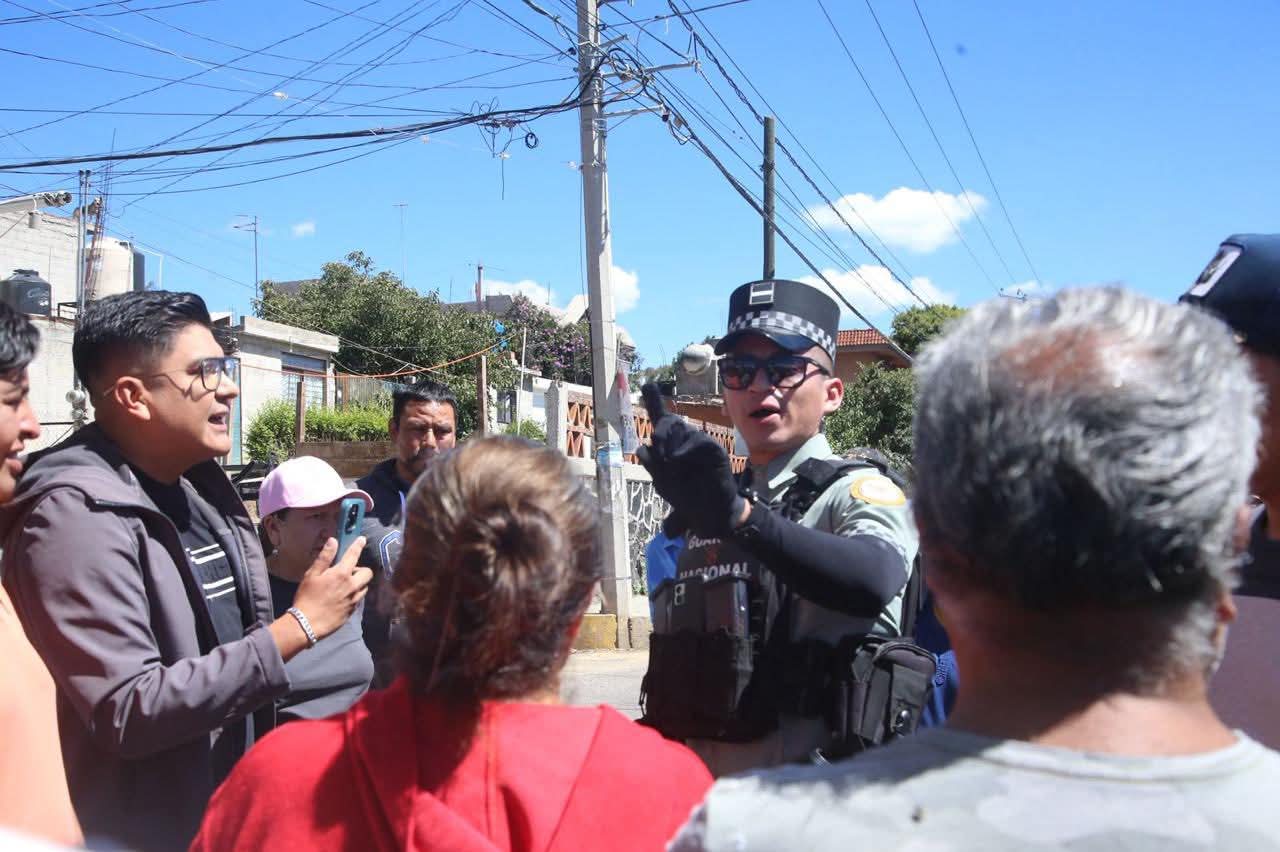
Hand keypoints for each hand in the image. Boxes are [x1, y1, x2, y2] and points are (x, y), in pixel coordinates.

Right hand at [290, 536, 371, 639]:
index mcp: (341, 574)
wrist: (307, 624)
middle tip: (347, 572)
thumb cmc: (306, 597)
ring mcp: (354, 599)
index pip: (353, 555)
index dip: (358, 545)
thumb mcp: (311, 575)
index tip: (362, 539)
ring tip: (345, 585)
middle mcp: (352, 586)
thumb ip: (324, 557)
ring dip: (359, 583)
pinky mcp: (353, 610)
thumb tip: (333, 541)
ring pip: (365, 586)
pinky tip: (343, 597)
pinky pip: (359, 598)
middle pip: (367, 572)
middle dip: (361, 569)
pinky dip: (355, 594)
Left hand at [637, 383, 744, 536]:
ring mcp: (700, 444)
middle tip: (658, 454)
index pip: (661, 419)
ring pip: (680, 429)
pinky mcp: (714, 450)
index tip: (649, 384)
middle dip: (659, 434)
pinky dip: (684, 449)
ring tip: (671, 466)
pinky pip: (697, 440)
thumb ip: (651, 463)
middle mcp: (684, 440)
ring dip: (669, 446)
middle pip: (667, 421)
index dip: (655, 400)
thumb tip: (642, 449)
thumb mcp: (661, 481)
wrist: (709, 514)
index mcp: (670, 446)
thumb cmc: (685, 498)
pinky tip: (676, 459)